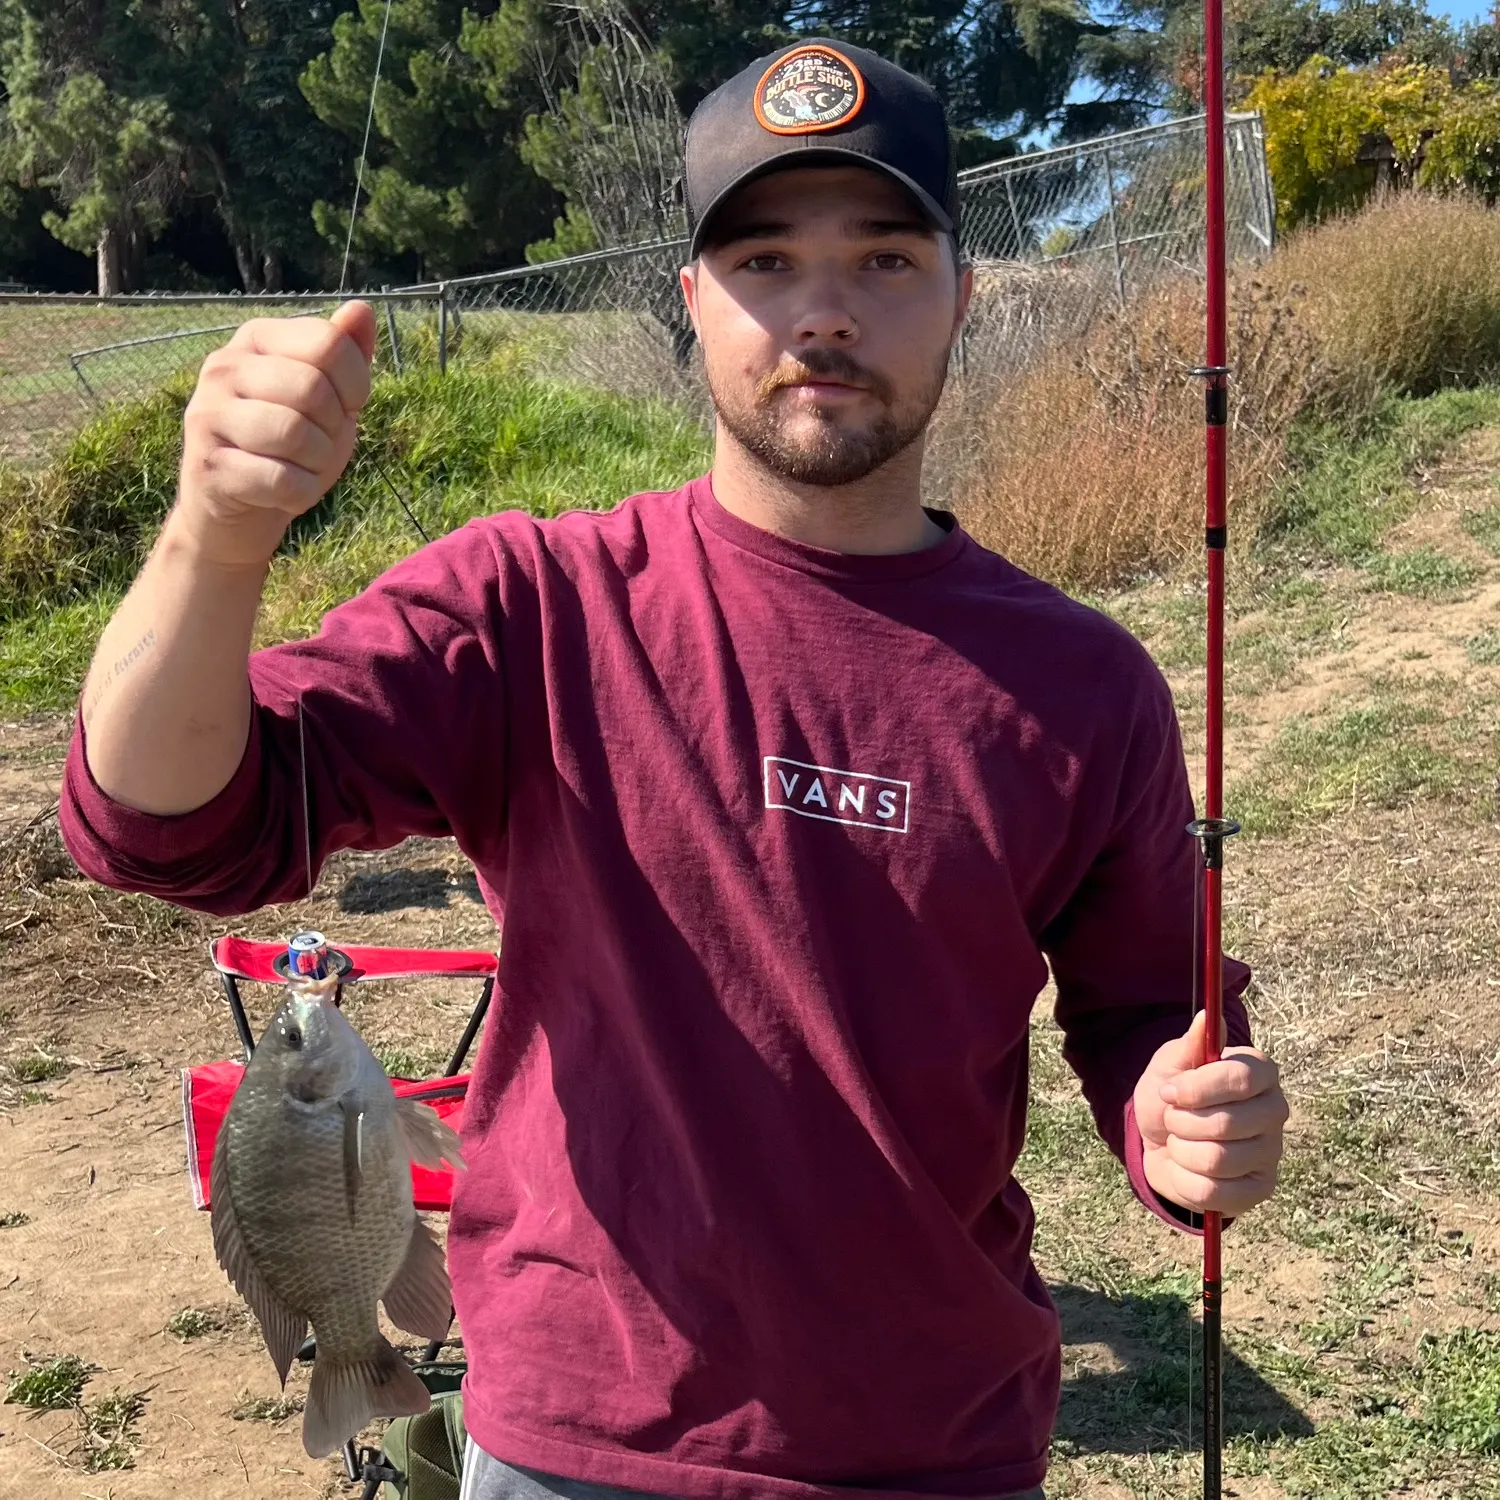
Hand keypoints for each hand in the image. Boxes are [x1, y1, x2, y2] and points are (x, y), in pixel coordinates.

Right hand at [174, 300, 376, 568]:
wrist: (237, 507)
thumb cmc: (290, 445)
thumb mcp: (328, 395)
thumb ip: (344, 353)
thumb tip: (362, 309)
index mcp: (256, 338)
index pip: (328, 342)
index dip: (356, 384)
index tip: (347, 407)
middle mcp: (223, 367)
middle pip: (312, 388)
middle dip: (335, 427)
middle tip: (322, 444)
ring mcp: (208, 416)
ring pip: (296, 434)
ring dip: (319, 463)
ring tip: (304, 467)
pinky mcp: (208, 466)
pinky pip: (281, 480)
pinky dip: (301, 493)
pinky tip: (286, 492)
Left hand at [1133, 1008, 1287, 1218]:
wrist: (1160, 1143)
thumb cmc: (1170, 1098)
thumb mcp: (1168, 1066)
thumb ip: (1188, 1045)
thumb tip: (1208, 1017)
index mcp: (1259, 1072)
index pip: (1241, 1078)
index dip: (1198, 1088)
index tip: (1169, 1091)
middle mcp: (1275, 1111)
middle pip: (1227, 1123)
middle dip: (1182, 1123)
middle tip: (1172, 1119)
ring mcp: (1271, 1153)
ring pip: (1217, 1160)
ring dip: (1181, 1151)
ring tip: (1180, 1142)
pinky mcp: (1260, 1189)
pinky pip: (1215, 1193)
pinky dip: (1186, 1181)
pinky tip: (1188, 1168)